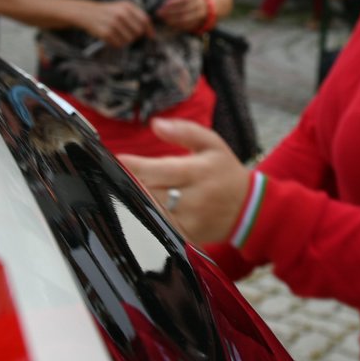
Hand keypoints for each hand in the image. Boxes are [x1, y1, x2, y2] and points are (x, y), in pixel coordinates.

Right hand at [81, 0, 152, 46]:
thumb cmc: (109, 11)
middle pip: (138, 32)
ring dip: (125, 41)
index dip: (149, 30)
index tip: (151, 36)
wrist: (88, 13)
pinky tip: (112, 38)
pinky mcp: (105, 32)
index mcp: (127, 6)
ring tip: (118, 35)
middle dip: (135, 36)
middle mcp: (121, 14)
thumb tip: (150, 32)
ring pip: (129, 40)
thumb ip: (137, 16)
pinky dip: (117, 44)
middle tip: (128, 34)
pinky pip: (118, 44)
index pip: (144, 20)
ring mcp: (113, 23)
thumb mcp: (122, 7)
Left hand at [119, 120, 250, 244]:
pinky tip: (135, 208)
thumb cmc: (224, 172)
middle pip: (152, 192)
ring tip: (119, 190)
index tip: (118, 159)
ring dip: (133, 201)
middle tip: (111, 174)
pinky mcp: (186, 236)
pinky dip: (144, 218)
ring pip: (152, 212)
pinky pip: (159, 228)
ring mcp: (190, 221)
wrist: (248, 208)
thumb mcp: (212, 144)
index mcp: (199, 172)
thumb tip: (156, 123)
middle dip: (130, 183)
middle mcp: (194, 198)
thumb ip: (185, 131)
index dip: (136, 166)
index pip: (160, 170)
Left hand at [155, 0, 208, 32]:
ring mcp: (199, 14)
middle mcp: (199, 4)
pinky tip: (170, 24)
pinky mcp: (198, 22)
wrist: (202, 3)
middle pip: (185, 10)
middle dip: (171, 12)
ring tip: (164, 19)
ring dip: (173, 20)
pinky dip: (178, 26)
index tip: (164, 5)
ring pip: (186, 19)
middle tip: (160, 13)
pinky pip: (188, 26)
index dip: (174, 2)